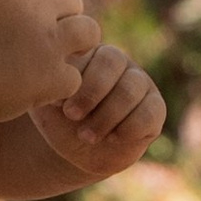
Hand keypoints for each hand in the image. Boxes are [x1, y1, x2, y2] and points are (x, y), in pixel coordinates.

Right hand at [0, 0, 98, 123]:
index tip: (37, 11)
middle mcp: (38, 10)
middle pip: (73, 0)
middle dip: (66, 16)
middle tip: (53, 36)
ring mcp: (49, 43)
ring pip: (89, 32)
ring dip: (77, 44)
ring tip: (62, 57)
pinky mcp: (53, 76)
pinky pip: (76, 76)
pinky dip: (62, 84)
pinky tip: (46, 89)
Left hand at [28, 43, 166, 179]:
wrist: (77, 151)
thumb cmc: (58, 120)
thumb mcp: (45, 100)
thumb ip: (48, 83)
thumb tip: (57, 78)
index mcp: (90, 52)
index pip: (88, 48)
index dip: (75, 77)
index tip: (58, 104)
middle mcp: (118, 62)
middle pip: (113, 61)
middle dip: (90, 92)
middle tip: (71, 116)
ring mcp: (140, 83)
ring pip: (131, 87)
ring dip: (106, 115)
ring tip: (86, 135)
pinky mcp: (155, 109)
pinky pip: (150, 112)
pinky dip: (128, 128)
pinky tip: (111, 138)